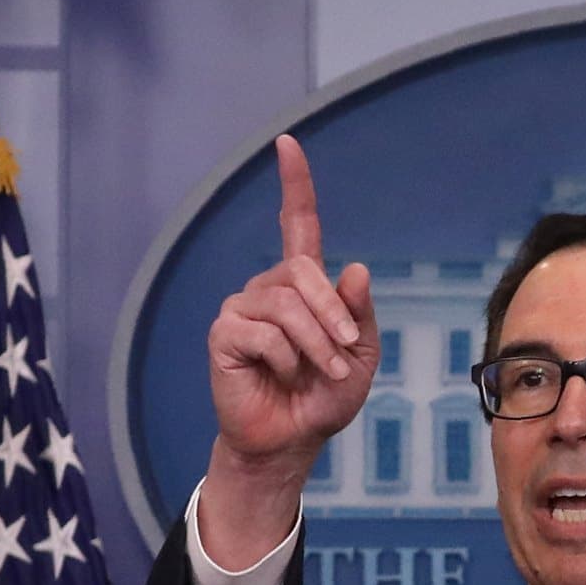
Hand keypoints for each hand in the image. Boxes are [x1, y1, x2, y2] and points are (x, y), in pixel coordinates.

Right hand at [202, 133, 376, 566]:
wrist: (293, 440)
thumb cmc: (324, 396)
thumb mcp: (361, 355)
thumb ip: (359, 314)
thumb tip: (354, 268)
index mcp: (303, 286)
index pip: (297, 225)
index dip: (295, 185)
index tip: (288, 145)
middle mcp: (269, 288)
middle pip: (303, 273)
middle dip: (333, 315)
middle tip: (346, 354)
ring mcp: (242, 308)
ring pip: (286, 305)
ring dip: (315, 344)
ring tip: (321, 373)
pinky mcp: (224, 334)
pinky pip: (263, 333)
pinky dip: (285, 360)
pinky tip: (280, 376)